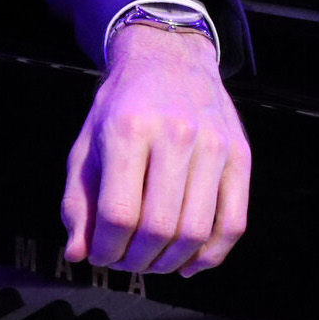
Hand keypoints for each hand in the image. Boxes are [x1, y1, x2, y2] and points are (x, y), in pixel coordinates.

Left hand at [61, 23, 249, 276]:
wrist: (168, 57)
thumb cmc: (120, 107)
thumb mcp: (87, 144)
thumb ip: (78, 200)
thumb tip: (77, 254)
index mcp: (128, 128)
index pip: (119, 212)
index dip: (106, 248)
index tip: (99, 256)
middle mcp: (176, 134)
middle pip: (160, 227)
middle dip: (137, 260)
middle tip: (124, 262)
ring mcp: (214, 144)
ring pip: (197, 231)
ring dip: (170, 262)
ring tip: (150, 261)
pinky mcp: (240, 155)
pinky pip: (233, 223)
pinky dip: (210, 255)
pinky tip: (187, 262)